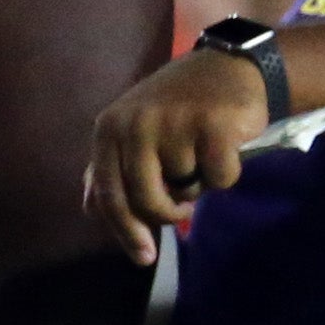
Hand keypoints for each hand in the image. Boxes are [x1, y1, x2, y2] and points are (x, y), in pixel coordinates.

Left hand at [84, 47, 271, 265]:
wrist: (232, 66)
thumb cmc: (180, 106)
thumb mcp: (135, 130)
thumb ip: (112, 167)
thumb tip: (92, 211)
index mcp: (110, 128)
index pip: (109, 196)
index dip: (125, 232)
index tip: (144, 258)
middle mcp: (136, 124)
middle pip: (145, 200)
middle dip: (167, 214)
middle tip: (183, 211)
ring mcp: (174, 123)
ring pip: (186, 189)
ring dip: (199, 184)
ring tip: (203, 156)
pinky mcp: (213, 125)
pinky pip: (220, 178)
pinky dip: (227, 173)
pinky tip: (227, 148)